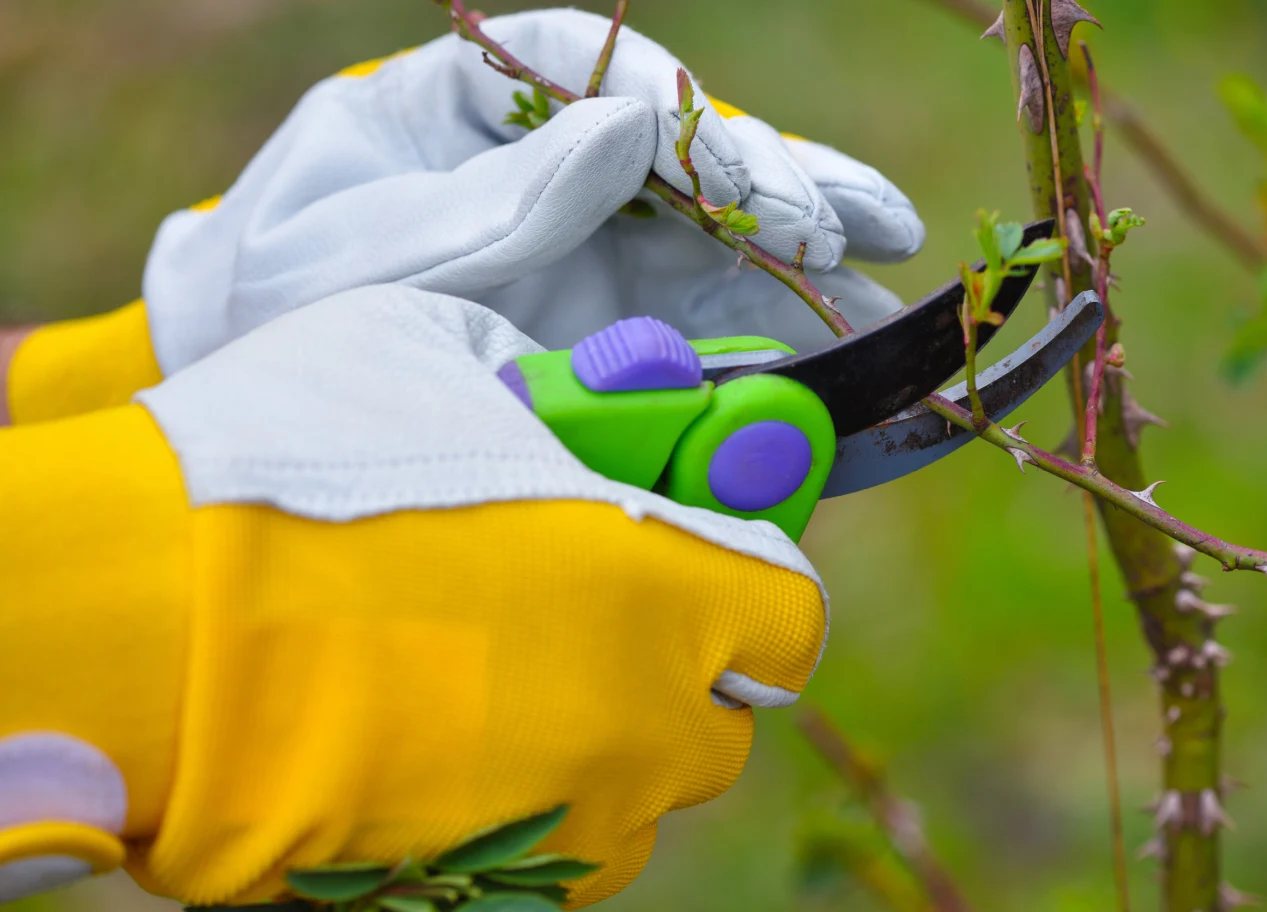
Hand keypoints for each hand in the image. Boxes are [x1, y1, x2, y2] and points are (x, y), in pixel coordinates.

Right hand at [0, 285, 827, 906]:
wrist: (139, 630)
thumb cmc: (293, 469)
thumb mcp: (439, 357)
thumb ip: (550, 387)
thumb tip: (585, 400)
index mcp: (659, 591)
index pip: (791, 616)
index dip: (751, 574)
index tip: (697, 545)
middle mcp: (639, 727)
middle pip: (723, 714)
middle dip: (679, 658)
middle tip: (585, 599)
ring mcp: (563, 824)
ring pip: (640, 790)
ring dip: (605, 730)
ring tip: (492, 664)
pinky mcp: (480, 891)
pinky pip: (556, 844)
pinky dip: (534, 794)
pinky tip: (442, 732)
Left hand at [143, 8, 923, 373]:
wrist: (255, 398)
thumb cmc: (275, 307)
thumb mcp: (352, 255)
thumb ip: (486, 203)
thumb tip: (629, 127)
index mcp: (465, 104)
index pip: (589, 66)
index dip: (682, 112)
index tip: (741, 173)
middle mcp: (546, 165)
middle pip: (683, 153)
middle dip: (780, 189)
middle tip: (865, 230)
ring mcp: (585, 246)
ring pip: (716, 243)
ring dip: (807, 273)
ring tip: (893, 304)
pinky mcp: (607, 325)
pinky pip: (702, 328)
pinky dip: (771, 350)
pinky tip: (846, 365)